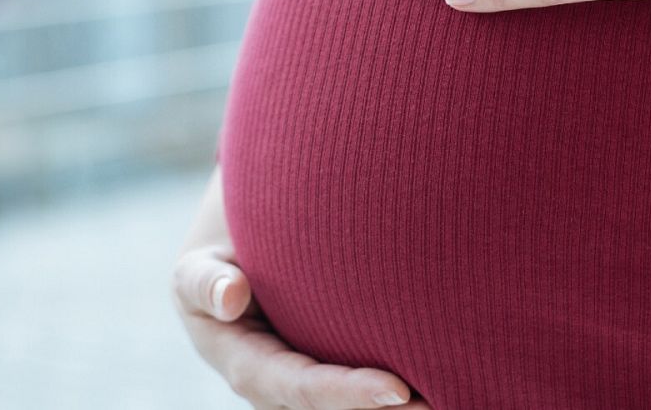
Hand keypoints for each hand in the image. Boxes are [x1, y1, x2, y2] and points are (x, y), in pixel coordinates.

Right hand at [173, 168, 427, 409]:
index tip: (397, 390)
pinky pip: (360, 380)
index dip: (343, 393)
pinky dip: (399, 388)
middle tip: (438, 401)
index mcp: (243, 364)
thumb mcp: (198, 267)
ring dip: (397, 405)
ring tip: (451, 393)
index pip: (296, 386)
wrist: (236, 255)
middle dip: (380, 409)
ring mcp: (303, 380)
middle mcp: (275, 385)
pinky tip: (444, 378)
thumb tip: (231, 296)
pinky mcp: (329, 366)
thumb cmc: (219, 257)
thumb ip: (205, 280)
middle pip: (330, 406)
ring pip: (350, 404)